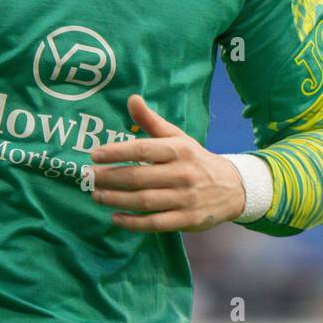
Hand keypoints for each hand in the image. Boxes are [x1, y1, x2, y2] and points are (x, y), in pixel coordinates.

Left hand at [87, 94, 244, 231]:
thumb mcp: (177, 137)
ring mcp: (185, 198)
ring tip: (96, 195)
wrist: (233, 187)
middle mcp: (182, 174)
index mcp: (179, 150)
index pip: (143, 149)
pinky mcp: (187, 219)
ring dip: (117, 200)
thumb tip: (131, 99)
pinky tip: (115, 218)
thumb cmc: (195, 159)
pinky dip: (134, 223)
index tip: (94, 154)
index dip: (117, 152)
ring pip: (145, 201)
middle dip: (111, 177)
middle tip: (89, 177)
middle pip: (140, 177)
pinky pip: (156, 223)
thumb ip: (151, 121)